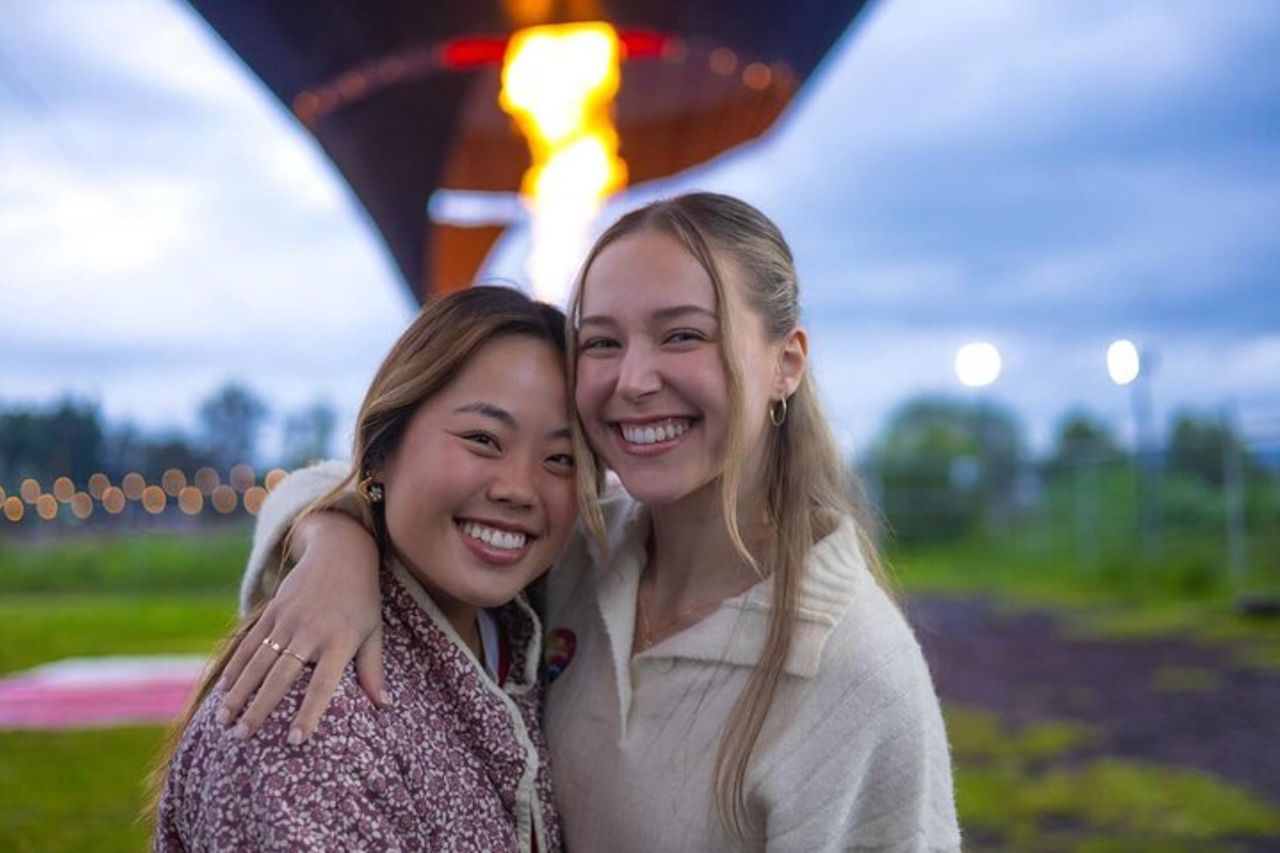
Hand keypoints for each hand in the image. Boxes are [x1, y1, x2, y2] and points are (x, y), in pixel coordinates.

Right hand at [216, 510, 384, 743]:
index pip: (323, 684)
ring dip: (239, 692)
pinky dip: (235, 666)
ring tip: (225, 721)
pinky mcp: (273, 609)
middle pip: (281, 675)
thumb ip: (373, 669)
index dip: (309, 713)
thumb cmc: (362, 599)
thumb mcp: (374, 631)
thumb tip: (383, 706)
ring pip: (258, 660)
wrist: (341, 551)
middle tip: (243, 737)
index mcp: (340, 640)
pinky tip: (224, 690)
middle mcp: (311, 631)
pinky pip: (250, 642)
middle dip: (260, 708)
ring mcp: (288, 619)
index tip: (295, 741)